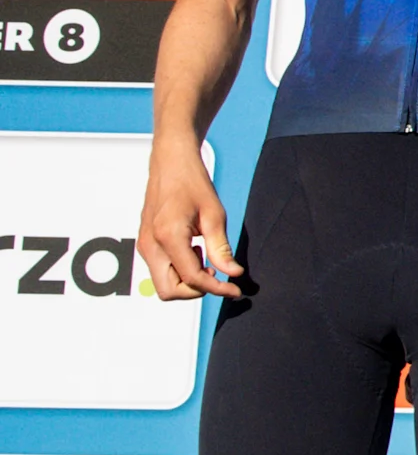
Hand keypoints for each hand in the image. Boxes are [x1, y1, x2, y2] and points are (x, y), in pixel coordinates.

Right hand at [138, 145, 239, 299]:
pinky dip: (180, 271)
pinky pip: (161, 270)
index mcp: (168, 237)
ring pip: (163, 283)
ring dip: (188, 281)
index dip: (216, 289)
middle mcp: (150, 245)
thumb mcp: (214, 215)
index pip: (192, 279)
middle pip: (169, 291)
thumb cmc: (192, 183)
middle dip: (196, 291)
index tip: (235, 291)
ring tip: (206, 257)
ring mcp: (145, 245)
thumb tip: (234, 274)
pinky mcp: (146, 243)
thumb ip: (221, 248)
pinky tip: (196, 252)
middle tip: (218, 276)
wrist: (171, 163)